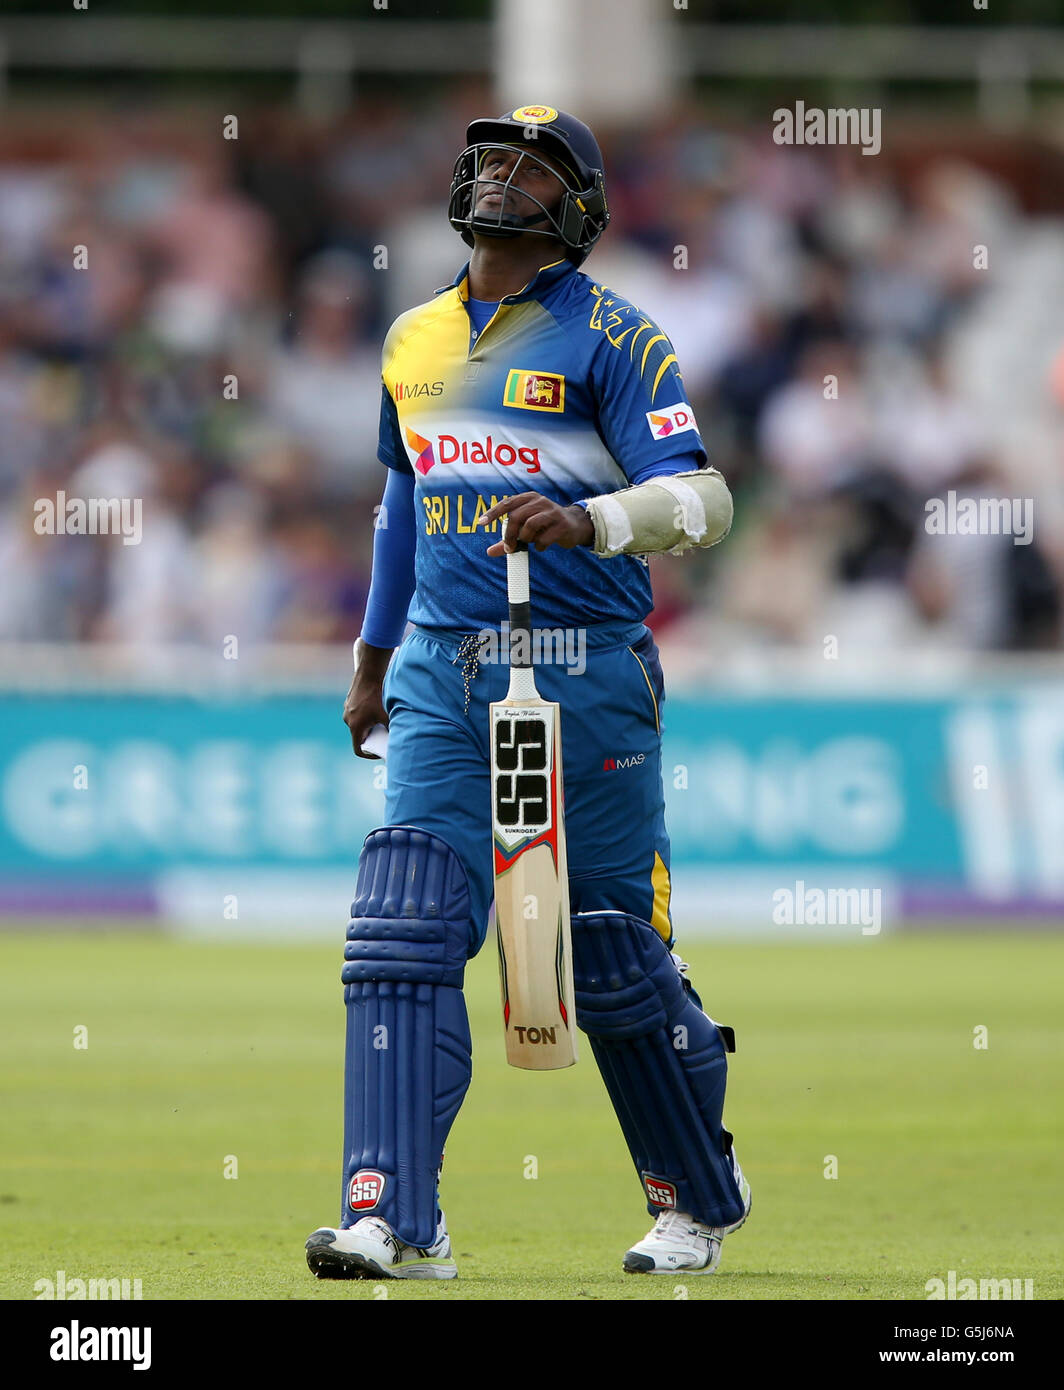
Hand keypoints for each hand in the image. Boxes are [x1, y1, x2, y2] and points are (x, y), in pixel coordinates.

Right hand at [343, 640, 391, 757]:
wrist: (370, 671)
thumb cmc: (378, 694)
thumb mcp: (387, 714)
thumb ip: (391, 729)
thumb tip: (398, 739)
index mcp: (355, 726)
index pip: (358, 749)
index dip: (369, 754)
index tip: (379, 752)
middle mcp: (348, 719)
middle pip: (359, 736)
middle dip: (373, 737)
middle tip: (385, 735)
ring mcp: (347, 709)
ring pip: (359, 724)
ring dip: (370, 725)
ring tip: (383, 720)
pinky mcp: (350, 700)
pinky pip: (358, 713)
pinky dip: (367, 715)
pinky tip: (378, 708)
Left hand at [475, 493, 594, 554]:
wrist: (575, 525)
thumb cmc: (545, 525)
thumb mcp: (526, 529)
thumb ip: (509, 538)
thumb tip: (489, 552)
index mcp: (529, 498)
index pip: (507, 503)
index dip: (493, 513)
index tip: (481, 522)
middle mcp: (540, 502)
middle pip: (516, 516)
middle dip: (510, 534)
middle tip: (509, 547)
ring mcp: (552, 512)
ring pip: (530, 525)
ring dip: (526, 539)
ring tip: (530, 543)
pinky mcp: (562, 525)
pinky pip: (544, 538)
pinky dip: (539, 546)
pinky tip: (542, 546)